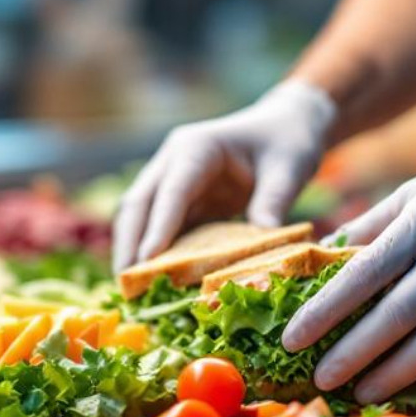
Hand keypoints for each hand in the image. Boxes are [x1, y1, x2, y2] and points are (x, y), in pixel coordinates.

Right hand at [112, 80, 336, 270]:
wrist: (286, 125)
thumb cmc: (287, 141)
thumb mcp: (288, 169)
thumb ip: (274, 202)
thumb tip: (261, 243)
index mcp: (196, 147)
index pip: (171, 192)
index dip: (157, 227)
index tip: (146, 261)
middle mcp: (174, 161)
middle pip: (139, 204)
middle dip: (129, 244)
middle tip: (127, 286)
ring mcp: (172, 180)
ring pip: (140, 217)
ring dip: (133, 251)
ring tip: (131, 291)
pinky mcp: (181, 200)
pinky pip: (159, 228)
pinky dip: (154, 253)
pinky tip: (154, 282)